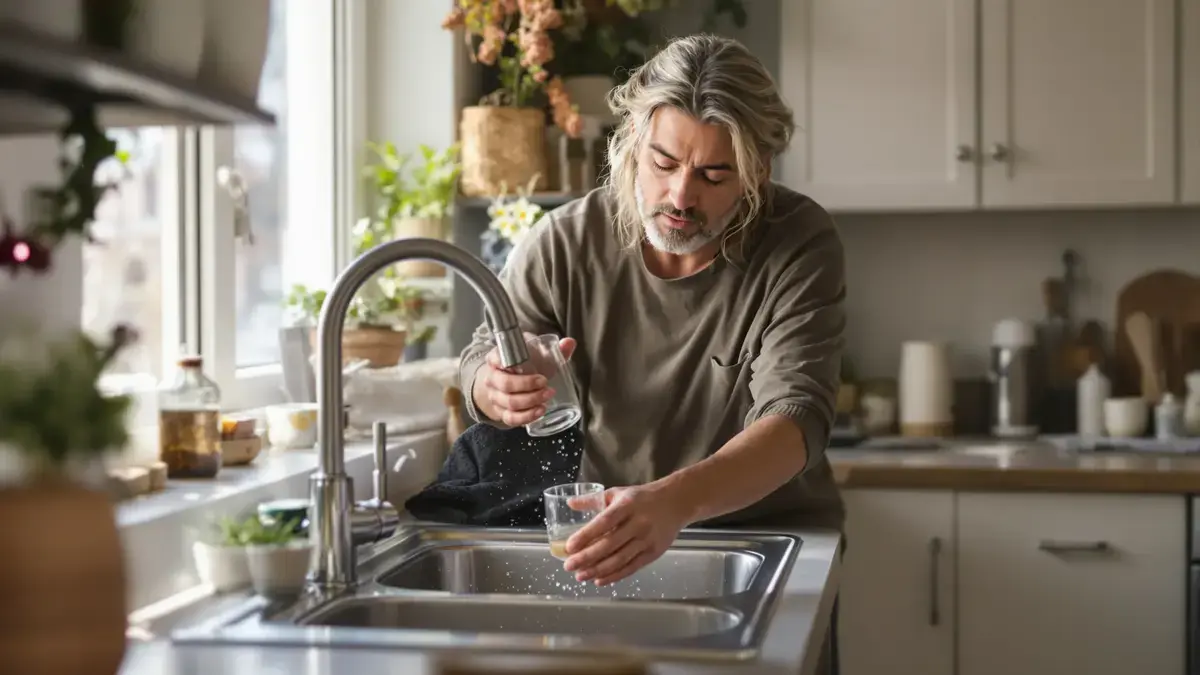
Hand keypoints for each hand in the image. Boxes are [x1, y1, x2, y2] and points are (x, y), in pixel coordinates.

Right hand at [473, 333, 575, 426]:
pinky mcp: (501, 413)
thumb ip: (553, 349)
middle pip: (505, 384)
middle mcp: (493, 378)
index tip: (525, 364)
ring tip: (547, 397)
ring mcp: (495, 397)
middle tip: (545, 382)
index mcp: (497, 359)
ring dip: (530, 401)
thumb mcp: (536, 355)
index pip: (496, 358)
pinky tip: (539, 411)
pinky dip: (526, 416)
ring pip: (509, 402)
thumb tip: (569, 343)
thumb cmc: (525, 367)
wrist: (513, 384)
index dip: (508, 362)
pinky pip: (511, 418)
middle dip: (527, 385)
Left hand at [562, 484, 692, 585]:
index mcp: (626, 506)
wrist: (676, 502)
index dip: (586, 535)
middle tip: (569, 566)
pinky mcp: (653, 553)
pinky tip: (599, 580)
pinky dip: (614, 576)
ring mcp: (647, 540)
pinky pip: (631, 567)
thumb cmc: (641, 498)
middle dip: (587, 557)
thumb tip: (569, 503)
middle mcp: (638, 523)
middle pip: (609, 544)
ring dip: (598, 570)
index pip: (603, 522)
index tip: (569, 546)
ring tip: (580, 576)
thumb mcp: (617, 493)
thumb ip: (592, 500)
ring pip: (619, 559)